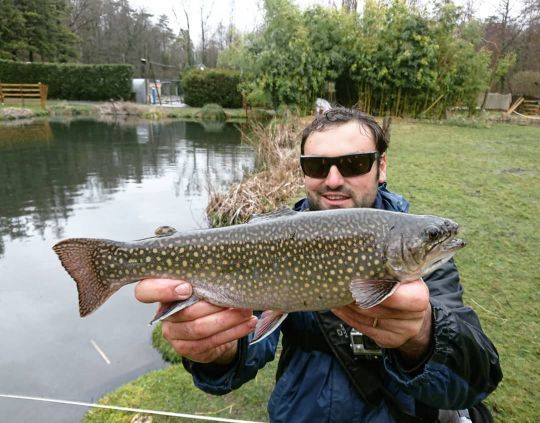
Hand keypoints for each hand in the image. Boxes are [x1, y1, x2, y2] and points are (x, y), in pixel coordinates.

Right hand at [134, 278, 257, 364]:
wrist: (212, 322)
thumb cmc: (206, 291)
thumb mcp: (202, 278)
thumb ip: (202, 272)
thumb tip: (223, 260)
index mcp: (160, 291)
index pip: (145, 291)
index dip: (163, 290)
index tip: (188, 288)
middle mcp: (163, 313)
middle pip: (185, 312)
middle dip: (215, 305)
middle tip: (237, 297)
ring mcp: (172, 333)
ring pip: (200, 329)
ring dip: (228, 320)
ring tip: (247, 311)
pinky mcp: (185, 349)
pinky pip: (210, 342)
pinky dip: (233, 332)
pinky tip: (248, 323)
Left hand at [331, 278, 431, 363]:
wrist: (417, 316)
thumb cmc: (407, 289)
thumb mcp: (405, 276)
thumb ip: (389, 270)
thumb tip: (361, 259)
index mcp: (418, 297)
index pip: (392, 295)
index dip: (372, 288)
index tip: (354, 279)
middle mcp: (412, 317)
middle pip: (374, 308)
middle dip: (354, 297)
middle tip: (339, 285)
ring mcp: (401, 332)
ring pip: (365, 319)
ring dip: (347, 307)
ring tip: (336, 293)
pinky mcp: (388, 340)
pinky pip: (362, 328)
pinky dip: (347, 316)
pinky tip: (339, 307)